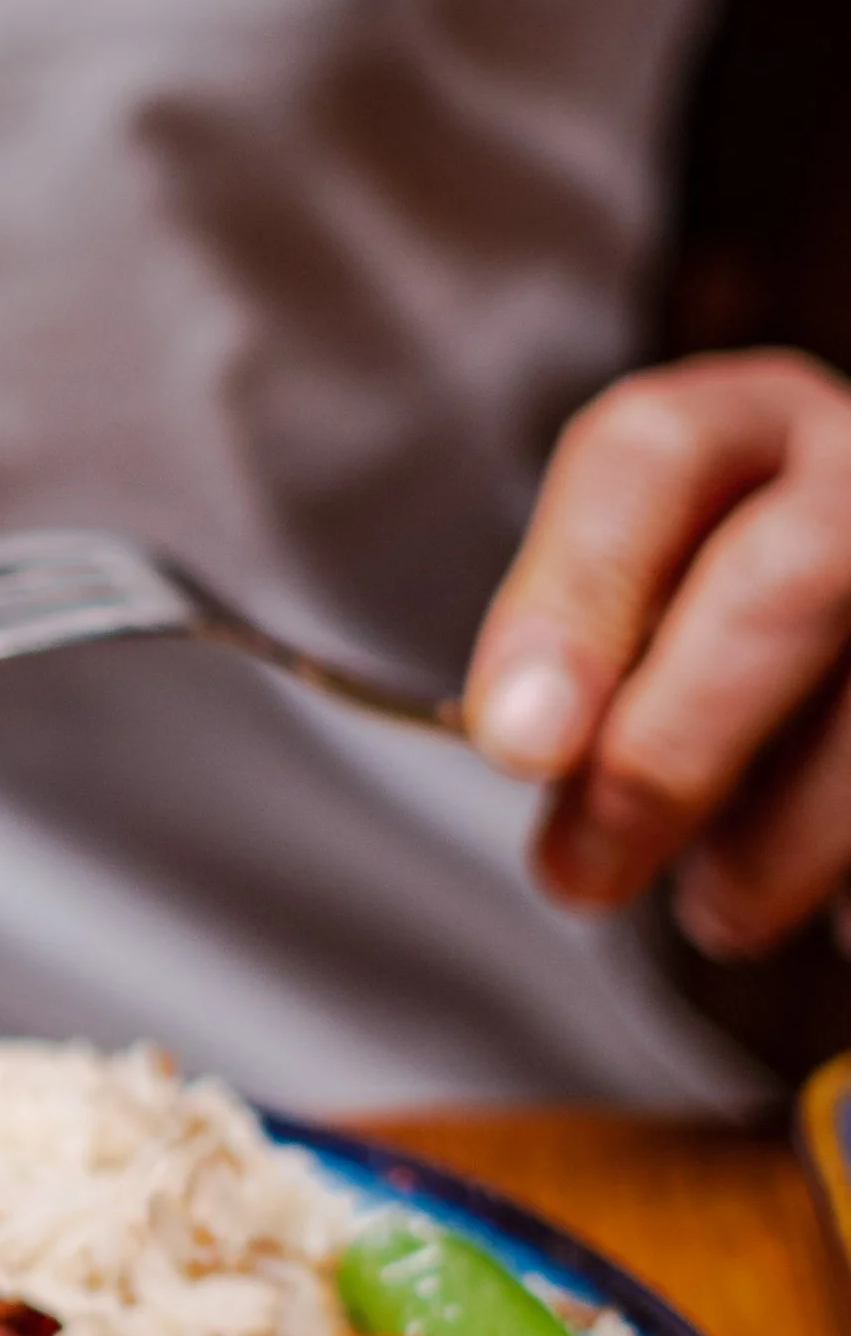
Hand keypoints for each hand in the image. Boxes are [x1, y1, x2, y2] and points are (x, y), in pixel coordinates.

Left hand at [466, 349, 850, 963]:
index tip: (517, 746)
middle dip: (664, 755)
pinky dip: (843, 883)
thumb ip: (576, 662)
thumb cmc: (717, 644)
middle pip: (781, 583)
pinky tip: (821, 902)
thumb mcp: (634, 624)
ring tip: (715, 905)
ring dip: (772, 850)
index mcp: (741, 430)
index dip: (573, 600)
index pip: (651, 456)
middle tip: (582, 875)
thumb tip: (527, 735)